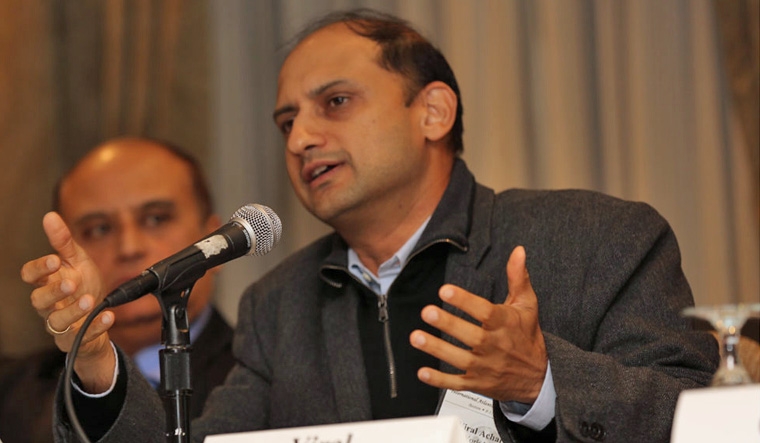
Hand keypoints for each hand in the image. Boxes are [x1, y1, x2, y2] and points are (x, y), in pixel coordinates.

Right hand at [20, 212, 115, 391]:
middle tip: (71, 283)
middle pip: (39, 300)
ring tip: (89, 300)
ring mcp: (61, 323)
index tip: (54, 260)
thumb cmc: (83, 285)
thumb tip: (50, 216)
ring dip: (73, 311)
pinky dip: (96, 326)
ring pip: (57, 322)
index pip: (30, 275)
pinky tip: (108, 316)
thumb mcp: (77, 261)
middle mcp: (49, 304)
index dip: (38, 269)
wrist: (99, 315)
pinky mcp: (76, 338)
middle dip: (53, 292)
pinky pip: (83, 336)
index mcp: (47, 282)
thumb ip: (63, 241)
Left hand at [410, 246, 547, 403]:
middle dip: (448, 324)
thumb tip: (518, 250)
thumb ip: (518, 277)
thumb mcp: (527, 305)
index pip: (485, 312)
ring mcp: (486, 367)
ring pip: (459, 359)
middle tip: (427, 312)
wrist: (540, 377)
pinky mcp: (478, 384)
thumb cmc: (527, 336)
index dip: (465, 301)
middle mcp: (495, 346)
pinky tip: (422, 372)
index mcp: (506, 324)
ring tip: (416, 337)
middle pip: (470, 335)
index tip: (445, 290)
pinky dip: (440, 381)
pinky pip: (457, 383)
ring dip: (437, 349)